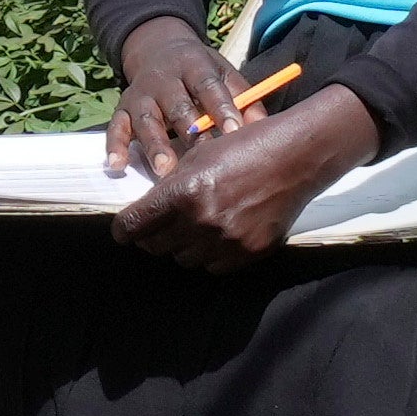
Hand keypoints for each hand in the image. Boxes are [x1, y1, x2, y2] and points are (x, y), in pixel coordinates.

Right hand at [103, 21, 240, 186]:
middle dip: (188, 130)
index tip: (234, 130)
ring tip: (165, 170)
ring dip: (155, 144)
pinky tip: (117, 165)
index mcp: (193, 65)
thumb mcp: (223, 74)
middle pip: (176, 105)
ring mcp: (141, 94)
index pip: (208, 86)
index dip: (221, 107)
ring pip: (146, 119)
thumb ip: (244, 99)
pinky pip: (116, 127)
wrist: (159, 48)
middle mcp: (164, 78)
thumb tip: (265, 129)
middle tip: (201, 156)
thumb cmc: (200, 71)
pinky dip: (115, 146)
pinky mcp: (122, 108)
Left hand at [123, 75, 377, 265]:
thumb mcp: (196, 155)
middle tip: (158, 227)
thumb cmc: (242, 148)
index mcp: (182, 192)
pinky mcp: (247, 253)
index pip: (134, 226)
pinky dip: (209, 256)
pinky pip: (213, 267)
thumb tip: (146, 209)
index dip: (123, 230)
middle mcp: (200, 221)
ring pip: (183, 260)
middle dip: (152, 237)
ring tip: (192, 229)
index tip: (124, 231)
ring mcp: (225, 241)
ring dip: (181, 247)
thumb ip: (169, 185)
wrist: (293, 158)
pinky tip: (216, 236)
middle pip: (155, 246)